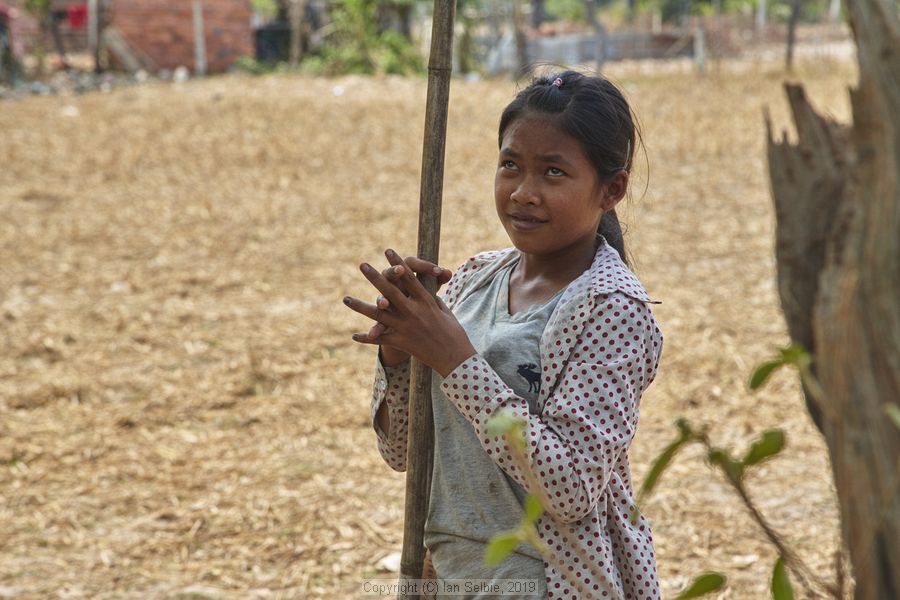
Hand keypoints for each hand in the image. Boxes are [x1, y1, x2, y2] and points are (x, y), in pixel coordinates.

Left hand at [360, 250, 452, 365]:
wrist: (456, 358)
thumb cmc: (454, 332)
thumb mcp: (444, 311)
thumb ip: (431, 300)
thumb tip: (422, 291)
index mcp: (426, 301)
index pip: (409, 278)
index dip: (398, 263)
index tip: (388, 250)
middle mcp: (414, 311)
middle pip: (390, 290)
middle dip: (375, 277)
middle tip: (362, 265)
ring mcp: (406, 327)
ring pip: (379, 314)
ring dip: (360, 306)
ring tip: (345, 298)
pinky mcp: (402, 342)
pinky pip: (381, 339)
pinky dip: (367, 338)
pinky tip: (354, 336)